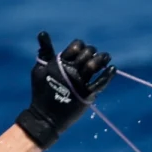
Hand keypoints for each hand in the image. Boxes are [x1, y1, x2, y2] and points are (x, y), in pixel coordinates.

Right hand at [15, 32, 115, 148]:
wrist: (45, 118)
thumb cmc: (41, 92)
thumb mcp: (39, 69)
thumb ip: (44, 51)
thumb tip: (43, 33)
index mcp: (60, 63)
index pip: (76, 47)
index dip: (80, 46)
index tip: (81, 50)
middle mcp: (71, 71)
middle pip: (87, 54)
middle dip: (92, 52)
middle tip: (94, 54)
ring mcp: (79, 83)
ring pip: (95, 65)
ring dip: (102, 59)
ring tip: (106, 57)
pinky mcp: (87, 94)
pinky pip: (101, 82)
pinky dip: (108, 74)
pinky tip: (112, 69)